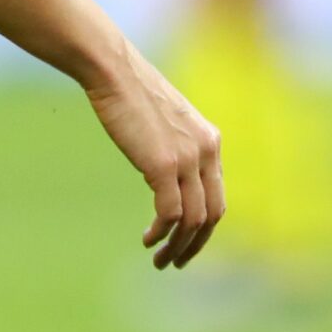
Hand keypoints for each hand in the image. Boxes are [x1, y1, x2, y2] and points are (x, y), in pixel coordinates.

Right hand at [84, 39, 224, 269]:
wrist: (113, 70)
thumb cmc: (131, 91)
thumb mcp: (165, 121)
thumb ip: (175, 146)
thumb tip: (165, 174)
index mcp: (210, 140)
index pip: (217, 196)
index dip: (204, 226)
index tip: (185, 241)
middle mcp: (207, 150)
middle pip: (213, 214)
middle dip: (197, 244)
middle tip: (177, 262)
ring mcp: (188, 158)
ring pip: (194, 220)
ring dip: (178, 246)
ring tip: (160, 261)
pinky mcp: (164, 165)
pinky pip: (171, 213)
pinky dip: (162, 233)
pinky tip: (148, 239)